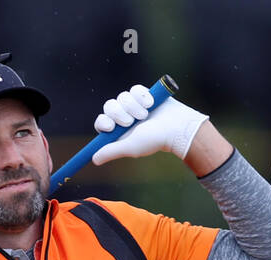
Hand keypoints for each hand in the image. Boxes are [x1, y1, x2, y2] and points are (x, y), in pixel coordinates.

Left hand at [91, 84, 208, 165]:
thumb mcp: (130, 147)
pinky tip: (151, 103)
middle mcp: (124, 117)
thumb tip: (94, 159)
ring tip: (146, 114)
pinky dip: (142, 96)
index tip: (111, 127)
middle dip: (119, 113)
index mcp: (118, 131)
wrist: (177, 126)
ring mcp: (134, 105)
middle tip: (131, 121)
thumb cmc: (154, 140)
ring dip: (133, 106)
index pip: (101, 122)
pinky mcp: (143, 94)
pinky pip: (134, 89)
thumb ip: (111, 151)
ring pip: (122, 97)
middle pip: (109, 106)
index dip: (103, 122)